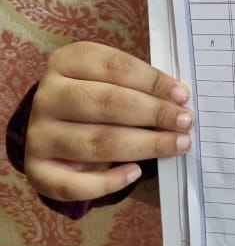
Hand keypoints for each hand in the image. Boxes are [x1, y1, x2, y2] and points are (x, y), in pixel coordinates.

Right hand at [25, 42, 192, 202]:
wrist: (56, 128)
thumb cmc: (97, 99)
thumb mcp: (114, 81)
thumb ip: (141, 87)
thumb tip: (180, 102)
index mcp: (67, 62)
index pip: (115, 68)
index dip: (153, 82)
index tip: (183, 96)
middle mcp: (47, 96)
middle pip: (106, 103)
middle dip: (154, 113)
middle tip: (185, 122)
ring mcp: (38, 134)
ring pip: (96, 142)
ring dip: (144, 145)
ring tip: (177, 144)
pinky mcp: (37, 169)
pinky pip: (74, 184)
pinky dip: (108, 182)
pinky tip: (135, 173)